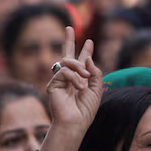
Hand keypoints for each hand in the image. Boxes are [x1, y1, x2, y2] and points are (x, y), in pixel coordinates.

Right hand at [40, 27, 101, 150]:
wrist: (75, 123)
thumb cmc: (85, 111)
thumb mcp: (97, 89)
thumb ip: (95, 72)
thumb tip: (87, 58)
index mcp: (80, 79)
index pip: (82, 62)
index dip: (86, 52)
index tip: (90, 42)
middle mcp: (68, 78)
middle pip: (66, 55)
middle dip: (68, 41)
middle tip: (69, 27)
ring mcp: (59, 81)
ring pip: (67, 62)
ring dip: (79, 67)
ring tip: (86, 77)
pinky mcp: (53, 85)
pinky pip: (64, 72)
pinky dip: (74, 78)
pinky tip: (79, 87)